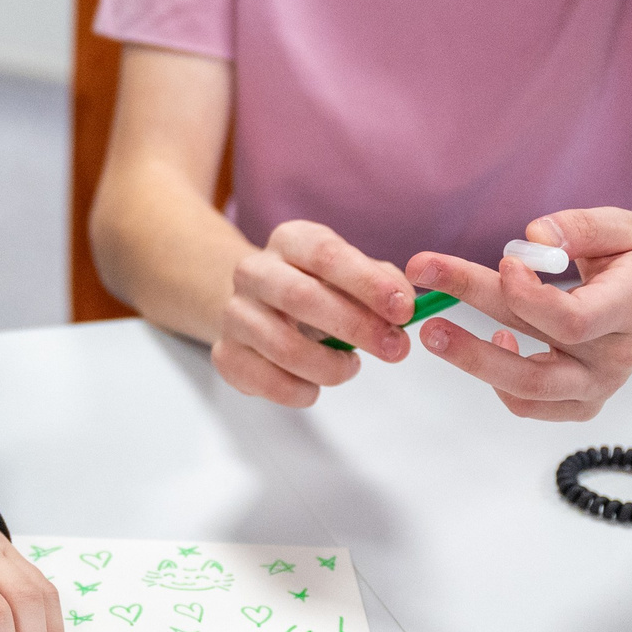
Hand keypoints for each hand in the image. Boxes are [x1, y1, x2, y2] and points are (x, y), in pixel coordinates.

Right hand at [210, 219, 416, 406]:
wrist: (259, 307)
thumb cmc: (319, 289)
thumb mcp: (353, 274)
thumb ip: (385, 284)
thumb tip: (406, 303)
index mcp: (289, 240)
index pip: (325, 254)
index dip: (367, 282)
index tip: (404, 310)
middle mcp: (254, 271)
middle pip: (301, 297)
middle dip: (356, 326)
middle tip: (396, 349)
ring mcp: (234, 313)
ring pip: (283, 346)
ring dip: (329, 366)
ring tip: (350, 366)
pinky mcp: (225, 354)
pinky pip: (264, 381)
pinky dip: (299, 390)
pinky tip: (314, 386)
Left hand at [406, 209, 631, 420]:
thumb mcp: (624, 226)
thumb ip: (578, 228)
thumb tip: (532, 239)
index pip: (572, 321)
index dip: (528, 297)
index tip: (502, 262)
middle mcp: (616, 356)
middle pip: (538, 363)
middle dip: (473, 332)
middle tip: (426, 306)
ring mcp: (600, 384)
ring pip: (530, 392)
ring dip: (476, 364)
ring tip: (434, 332)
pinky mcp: (584, 399)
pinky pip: (533, 406)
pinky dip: (502, 384)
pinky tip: (495, 338)